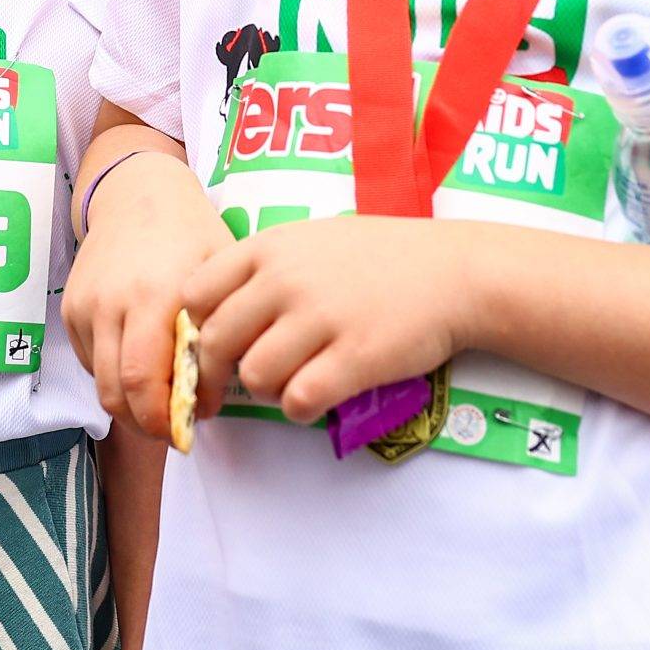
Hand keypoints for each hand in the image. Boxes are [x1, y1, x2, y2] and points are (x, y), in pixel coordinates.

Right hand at [61, 154, 228, 439]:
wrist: (137, 194)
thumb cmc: (191, 236)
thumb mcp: (219, 277)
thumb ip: (217, 334)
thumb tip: (206, 399)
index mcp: (155, 295)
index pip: (147, 382)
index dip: (169, 417)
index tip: (195, 423)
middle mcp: (112, 303)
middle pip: (118, 394)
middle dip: (148, 425)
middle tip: (175, 431)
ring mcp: (86, 306)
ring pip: (100, 385)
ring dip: (130, 407)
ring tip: (162, 405)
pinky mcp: (70, 309)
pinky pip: (90, 363)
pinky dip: (114, 378)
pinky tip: (142, 368)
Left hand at [182, 215, 473, 426]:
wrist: (454, 271)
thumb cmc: (380, 257)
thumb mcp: (311, 240)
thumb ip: (263, 269)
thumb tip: (214, 314)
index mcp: (269, 247)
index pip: (195, 294)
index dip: (195, 327)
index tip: (209, 347)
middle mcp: (286, 279)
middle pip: (215, 341)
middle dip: (215, 375)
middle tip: (226, 393)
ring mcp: (321, 317)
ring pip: (254, 376)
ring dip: (264, 391)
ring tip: (289, 383)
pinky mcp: (354, 357)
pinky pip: (297, 400)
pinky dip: (299, 408)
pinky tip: (316, 398)